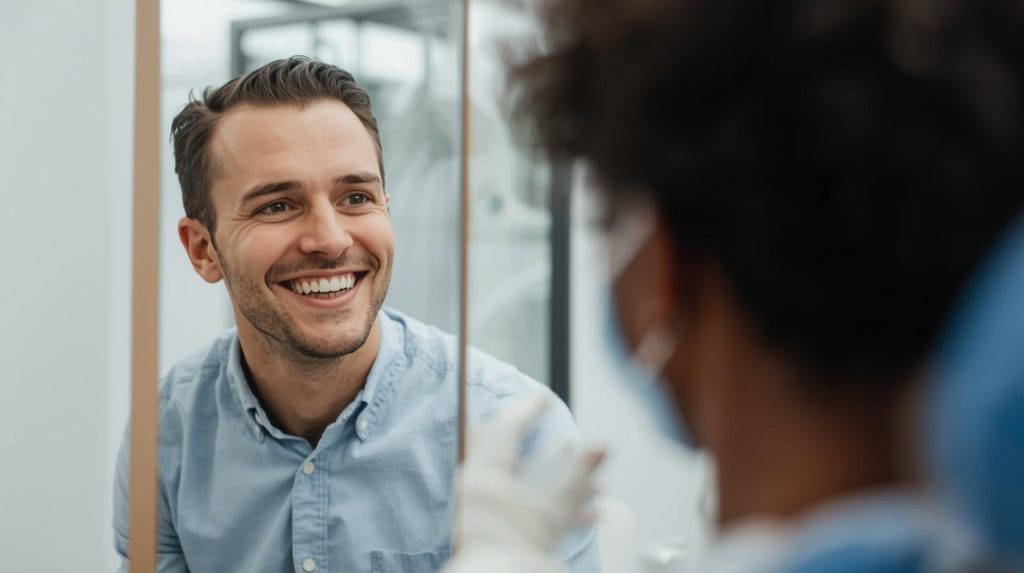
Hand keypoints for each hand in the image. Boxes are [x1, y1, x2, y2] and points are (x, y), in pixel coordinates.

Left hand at [455, 394, 604, 555]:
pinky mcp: (489, 529)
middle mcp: (477, 488)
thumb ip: (580, 476)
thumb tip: (602, 447)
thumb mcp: (556, 510)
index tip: (543, 397)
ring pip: (514, 476)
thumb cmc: (520, 548)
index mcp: (486, 475)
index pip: (506, 428)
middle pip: (502, 448)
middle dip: (529, 434)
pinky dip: (542, 495)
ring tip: (567, 452)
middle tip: (539, 417)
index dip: (528, 409)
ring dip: (545, 466)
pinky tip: (576, 502)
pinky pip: (516, 501)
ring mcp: (479, 509)